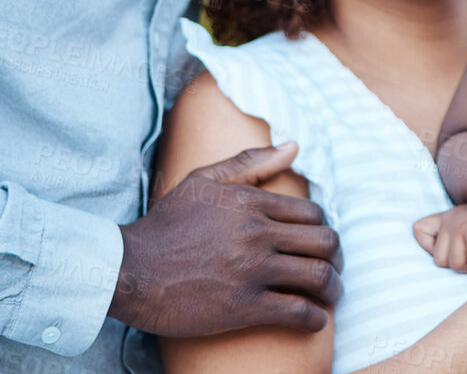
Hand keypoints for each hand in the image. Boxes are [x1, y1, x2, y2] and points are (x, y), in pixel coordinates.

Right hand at [111, 144, 341, 335]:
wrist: (129, 271)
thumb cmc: (165, 225)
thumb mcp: (204, 180)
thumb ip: (251, 161)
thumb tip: (294, 146)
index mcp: (252, 203)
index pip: (313, 213)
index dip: (324, 228)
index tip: (319, 242)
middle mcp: (258, 234)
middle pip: (325, 242)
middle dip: (337, 257)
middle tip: (333, 268)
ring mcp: (252, 270)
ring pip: (318, 276)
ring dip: (333, 288)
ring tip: (330, 295)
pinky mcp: (243, 306)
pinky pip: (297, 312)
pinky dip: (314, 318)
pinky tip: (313, 319)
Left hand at [413, 202, 466, 272]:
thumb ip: (449, 235)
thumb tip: (433, 256)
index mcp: (448, 216)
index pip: (420, 230)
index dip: (430, 246)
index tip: (453, 247)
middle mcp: (453, 219)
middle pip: (439, 260)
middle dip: (460, 262)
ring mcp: (466, 228)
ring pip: (456, 266)